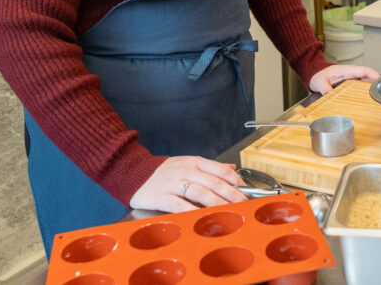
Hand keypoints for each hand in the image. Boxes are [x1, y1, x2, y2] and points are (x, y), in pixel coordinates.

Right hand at [129, 156, 246, 212]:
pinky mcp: (162, 197)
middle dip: (233, 195)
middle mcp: (186, 170)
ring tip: (230, 213)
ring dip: (218, 204)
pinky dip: (194, 212)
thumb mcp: (187, 163)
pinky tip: (204, 218)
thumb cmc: (162, 171)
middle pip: (215, 183)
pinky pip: (181, 205)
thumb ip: (209, 167)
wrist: (133, 173)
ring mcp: (174, 183)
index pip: (221, 170)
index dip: (236, 181)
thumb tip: (232, 168)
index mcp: (194, 162)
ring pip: (202, 193)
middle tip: (244, 205)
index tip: (247, 191)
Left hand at [308, 63, 380, 93]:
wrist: (316, 74)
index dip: (373, 75)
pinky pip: (363, 84)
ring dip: (374, 87)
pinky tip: (372, 97)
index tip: (380, 80)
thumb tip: (330, 95)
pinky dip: (369, 89)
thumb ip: (325, 88)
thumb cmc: (319, 76)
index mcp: (347, 70)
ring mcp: (353, 77)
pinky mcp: (353, 82)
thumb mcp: (320, 82)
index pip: (363, 70)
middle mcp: (352, 73)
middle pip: (369, 76)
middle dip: (378, 82)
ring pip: (368, 81)